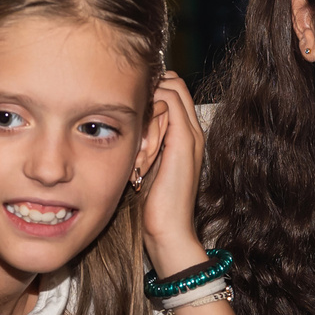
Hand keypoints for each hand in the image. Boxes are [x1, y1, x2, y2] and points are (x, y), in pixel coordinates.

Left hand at [138, 72, 207, 271]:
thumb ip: (143, 146)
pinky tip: (133, 125)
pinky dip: (150, 105)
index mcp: (185, 137)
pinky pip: (169, 103)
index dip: (152, 88)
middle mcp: (192, 131)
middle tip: (125, 103)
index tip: (127, 102)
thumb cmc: (153, 206)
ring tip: (129, 119)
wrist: (169, 230)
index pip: (174, 92)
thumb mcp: (146, 167)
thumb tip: (121, 131)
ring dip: (148, 96)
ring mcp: (191, 135)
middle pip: (176, 84)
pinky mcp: (183, 141)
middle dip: (150, 86)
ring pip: (172, 88)